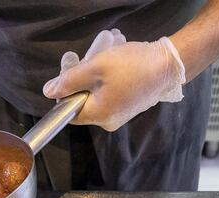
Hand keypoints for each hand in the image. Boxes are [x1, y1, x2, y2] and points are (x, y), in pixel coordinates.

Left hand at [43, 29, 185, 131]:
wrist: (169, 65)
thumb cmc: (133, 66)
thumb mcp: (95, 68)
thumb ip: (69, 81)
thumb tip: (49, 92)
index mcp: (98, 115)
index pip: (69, 111)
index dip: (66, 90)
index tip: (73, 70)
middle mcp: (109, 122)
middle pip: (84, 101)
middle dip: (84, 77)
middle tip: (92, 57)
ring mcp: (121, 115)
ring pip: (98, 94)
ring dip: (98, 74)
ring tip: (109, 55)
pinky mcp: (130, 107)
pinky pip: (112, 93)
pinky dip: (110, 78)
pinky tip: (118, 62)